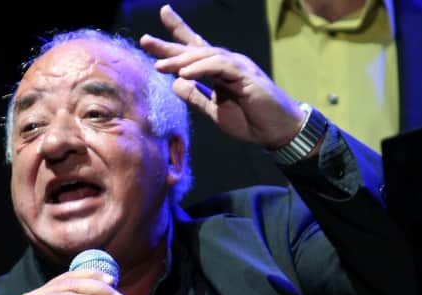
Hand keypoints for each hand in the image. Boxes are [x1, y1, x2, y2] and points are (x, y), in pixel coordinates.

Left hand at [140, 4, 306, 148]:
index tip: (151, 34)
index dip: (175, 37)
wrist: (276, 131)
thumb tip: (175, 83)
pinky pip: (220, 67)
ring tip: (160, 66)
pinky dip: (201, 68)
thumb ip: (195, 97)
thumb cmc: (250, 121)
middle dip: (169, 44)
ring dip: (181, 60)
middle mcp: (226, 64)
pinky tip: (184, 74)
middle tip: (145, 40)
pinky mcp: (246, 76)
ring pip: (205, 55)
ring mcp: (237, 67)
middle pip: (194, 49)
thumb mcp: (214, 110)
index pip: (194, 51)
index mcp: (218, 72)